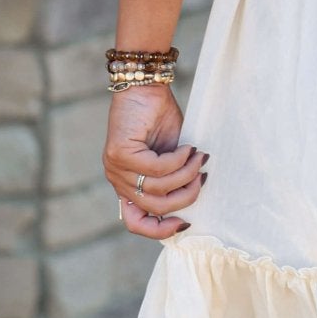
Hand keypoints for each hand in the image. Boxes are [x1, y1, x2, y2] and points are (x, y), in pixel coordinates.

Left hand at [103, 83, 207, 239]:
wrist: (145, 87)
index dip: (160, 230)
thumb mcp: (171, 156)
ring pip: (158, 189)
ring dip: (185, 174)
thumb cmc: (159, 118)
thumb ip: (175, 178)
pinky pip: (156, 168)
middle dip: (185, 196)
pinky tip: (186, 147)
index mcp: (128, 185)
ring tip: (198, 157)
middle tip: (201, 176)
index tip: (186, 222)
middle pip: (154, 208)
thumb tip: (195, 197)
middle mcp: (117, 181)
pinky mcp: (119, 154)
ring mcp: (115, 169)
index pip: (135, 223)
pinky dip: (178, 160)